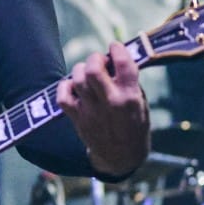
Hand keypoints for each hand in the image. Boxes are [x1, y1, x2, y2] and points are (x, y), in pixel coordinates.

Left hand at [55, 42, 149, 179]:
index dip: (117, 49)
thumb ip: (129, 81)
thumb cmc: (134, 126)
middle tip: (98, 61)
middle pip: (94, 69)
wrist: (121, 157)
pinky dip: (66, 86)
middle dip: (95, 58)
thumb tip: (115, 58)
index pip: (123, 63)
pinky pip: (63, 96)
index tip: (114, 47)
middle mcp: (110, 102)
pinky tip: (74, 86)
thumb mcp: (141, 103)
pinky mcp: (77, 118)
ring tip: (88, 74)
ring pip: (78, 79)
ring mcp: (92, 111)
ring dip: (81, 70)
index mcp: (130, 97)